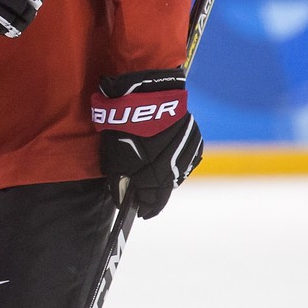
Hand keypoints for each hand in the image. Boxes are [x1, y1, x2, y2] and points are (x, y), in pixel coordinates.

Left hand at [91, 68, 203, 218]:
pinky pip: (186, 158)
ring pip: (177, 174)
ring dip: (167, 179)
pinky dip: (177, 163)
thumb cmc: (123, 126)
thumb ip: (119, 179)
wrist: (145, 96)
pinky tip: (169, 164)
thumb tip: (123, 196)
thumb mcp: (114, 156)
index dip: (145, 207)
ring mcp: (186, 153)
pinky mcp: (194, 139)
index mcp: (153, 176)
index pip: (151, 200)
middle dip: (155, 196)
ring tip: (156, 183)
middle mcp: (174, 168)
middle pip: (166, 189)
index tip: (140, 212)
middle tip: (148, 202)